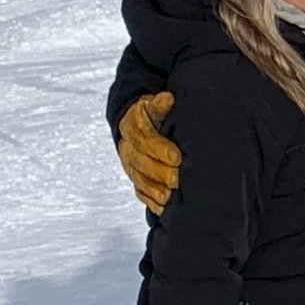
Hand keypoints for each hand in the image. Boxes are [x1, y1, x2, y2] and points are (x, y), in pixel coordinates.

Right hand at [114, 89, 179, 212]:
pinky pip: (138, 189)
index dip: (160, 148)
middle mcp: (127, 146)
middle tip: (176, 180)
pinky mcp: (134, 176)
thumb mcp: (154, 103)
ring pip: (138, 178)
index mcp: (132, 126)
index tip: (177, 157)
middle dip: (159, 172)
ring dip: (154, 189)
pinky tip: (162, 207)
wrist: (135, 121)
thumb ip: (160, 103)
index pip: (144, 138)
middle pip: (140, 162)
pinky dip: (150, 199)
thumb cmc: (152, 113)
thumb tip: (167, 97)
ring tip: (169, 197)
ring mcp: (129, 163)